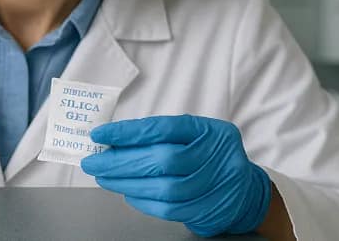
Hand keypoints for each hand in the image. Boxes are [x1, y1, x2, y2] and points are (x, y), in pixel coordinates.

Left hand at [81, 114, 271, 236]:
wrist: (245, 191)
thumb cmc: (209, 156)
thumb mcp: (194, 135)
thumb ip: (160, 135)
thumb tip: (114, 140)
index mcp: (210, 131)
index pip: (164, 128)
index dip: (129, 132)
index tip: (100, 134)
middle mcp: (216, 157)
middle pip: (162, 159)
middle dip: (121, 161)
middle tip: (93, 162)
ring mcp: (214, 186)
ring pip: (164, 188)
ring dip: (127, 183)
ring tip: (104, 178)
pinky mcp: (208, 210)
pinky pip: (169, 209)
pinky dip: (143, 202)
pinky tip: (127, 193)